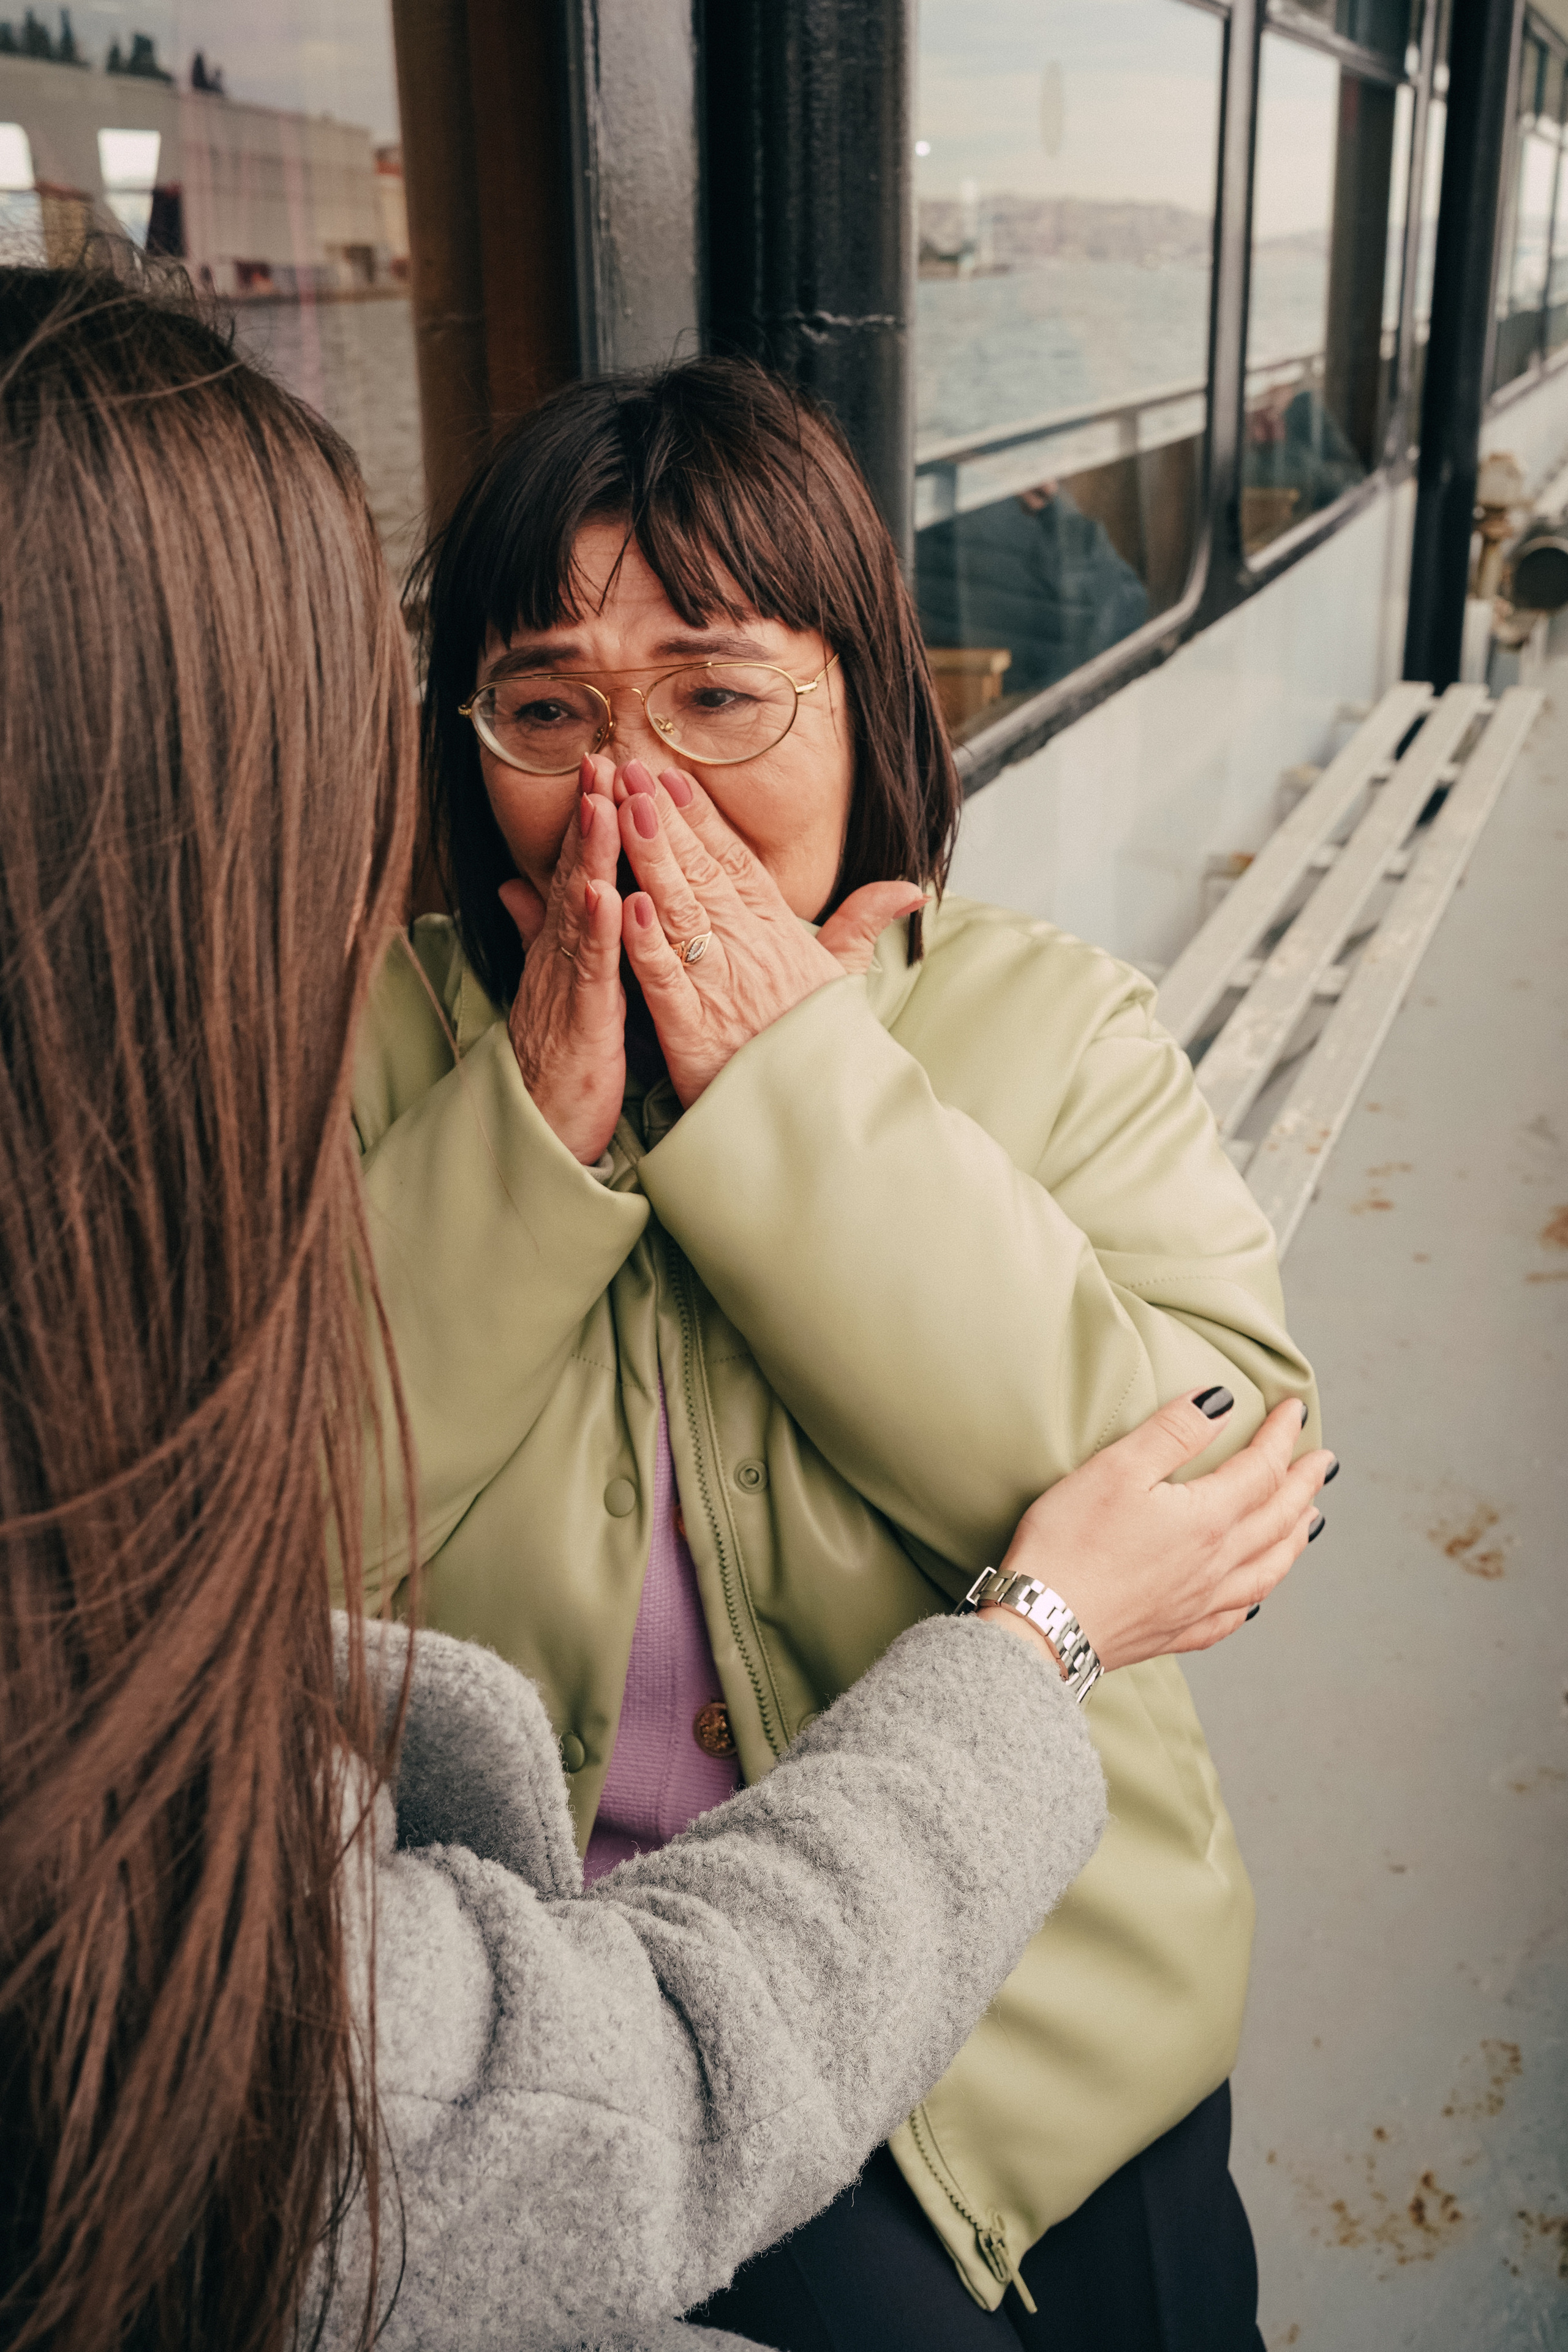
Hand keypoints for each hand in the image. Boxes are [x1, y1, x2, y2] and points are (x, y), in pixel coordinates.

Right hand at [500, 754, 626, 1163]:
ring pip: (580, 908)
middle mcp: (560, 955)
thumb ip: (538, 932)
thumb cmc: (556, 1057)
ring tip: (602, 803)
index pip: (575, 868)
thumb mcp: (554, 985)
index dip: (588, 817)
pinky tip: (605, 892)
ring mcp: (567, 984)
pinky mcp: (582, 1020)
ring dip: (589, 854)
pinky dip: (598, 929)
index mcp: (563, 945)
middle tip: (601, 756)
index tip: (603, 763)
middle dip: (589, 814)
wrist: (540, 1126)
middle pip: (574, 872)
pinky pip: (592, 969)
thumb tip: (514, 884)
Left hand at [612, 760, 925, 1106]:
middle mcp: (749, 951)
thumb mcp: (845, 977)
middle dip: (666, 819)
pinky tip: (627, 902)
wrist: (821, 1115)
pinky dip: (646, 941)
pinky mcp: (694, 1031)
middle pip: (703, 873)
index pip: (735, 863)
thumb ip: (864, 924)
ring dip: (652, 859)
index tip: (672, 776)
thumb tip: (910, 887)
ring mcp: (720, 988)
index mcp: (777, 934)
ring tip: (626, 810)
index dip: (703, 818)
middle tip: (631, 768)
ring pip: (680, 911)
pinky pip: (665, 979)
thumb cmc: (820, 1045)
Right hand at [983, 1393, 1332, 1674]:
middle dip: (1303, 1485)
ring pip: (1267, 1569)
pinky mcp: (1176, 1632)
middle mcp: (1216, 1564)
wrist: (1042, 1626)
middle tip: (1323, 1463)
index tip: (1295, 1410)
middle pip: (1277, 1519)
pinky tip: (1255, 1597)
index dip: (1281, 1437)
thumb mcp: (1116, 1468)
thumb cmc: (1070, 1543)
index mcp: (1206, 1519)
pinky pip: (1234, 1615)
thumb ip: (1173, 1432)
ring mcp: (1199, 1603)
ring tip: (1311, 1521)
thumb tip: (1221, 1402)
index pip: (1261, 1470)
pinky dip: (1255, 1597)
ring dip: (1294, 1540)